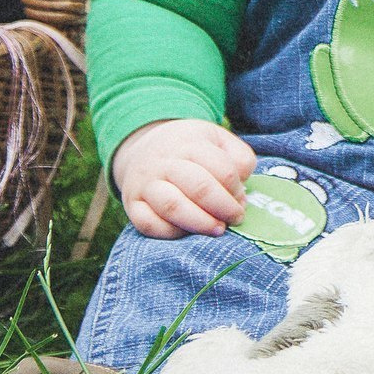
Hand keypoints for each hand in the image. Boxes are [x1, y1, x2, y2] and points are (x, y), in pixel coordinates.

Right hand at [112, 117, 257, 239]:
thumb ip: (239, 158)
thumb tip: (240, 192)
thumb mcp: (218, 140)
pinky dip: (171, 234)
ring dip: (200, 223)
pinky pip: (148, 225)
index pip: (221, 167)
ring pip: (172, 207)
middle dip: (223, 207)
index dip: (236, 189)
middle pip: (199, 187)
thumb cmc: (190, 148)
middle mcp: (164, 162)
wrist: (143, 147)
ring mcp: (145, 184)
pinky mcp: (132, 205)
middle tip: (235, 218)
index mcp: (190, 143)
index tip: (241, 200)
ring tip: (217, 229)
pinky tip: (188, 234)